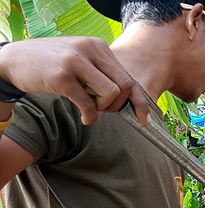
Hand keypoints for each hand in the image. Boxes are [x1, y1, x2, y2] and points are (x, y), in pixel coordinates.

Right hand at [0, 38, 149, 124]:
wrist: (14, 59)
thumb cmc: (51, 64)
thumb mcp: (80, 60)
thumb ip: (102, 73)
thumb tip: (127, 97)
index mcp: (98, 46)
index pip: (128, 76)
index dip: (138, 100)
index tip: (144, 118)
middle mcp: (89, 50)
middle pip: (124, 86)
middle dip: (118, 105)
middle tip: (103, 109)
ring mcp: (76, 62)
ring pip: (111, 94)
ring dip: (104, 108)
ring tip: (91, 109)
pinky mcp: (62, 77)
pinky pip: (88, 104)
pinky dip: (90, 116)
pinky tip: (84, 118)